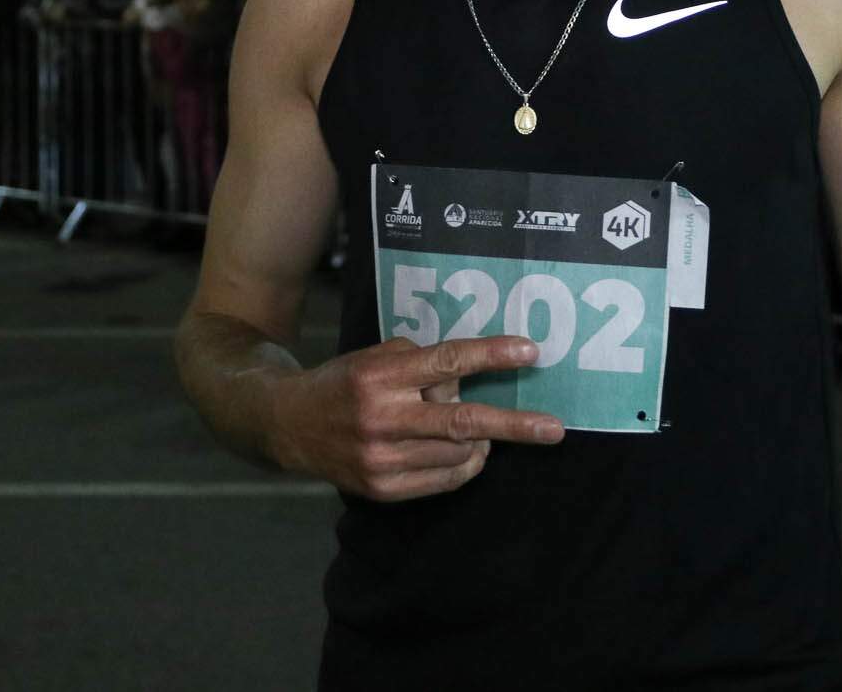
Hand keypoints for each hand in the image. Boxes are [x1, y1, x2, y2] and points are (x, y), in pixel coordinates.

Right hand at [273, 335, 563, 501]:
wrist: (288, 425)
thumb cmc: (343, 382)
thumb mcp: (375, 357)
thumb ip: (420, 363)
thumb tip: (467, 379)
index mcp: (381, 376)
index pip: (447, 362)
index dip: (491, 356)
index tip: (530, 352)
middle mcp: (382, 417)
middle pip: (463, 421)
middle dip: (513, 425)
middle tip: (553, 428)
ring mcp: (382, 458)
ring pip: (458, 453)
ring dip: (482, 443)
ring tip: (484, 434)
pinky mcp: (382, 488)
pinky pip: (443, 481)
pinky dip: (465, 467)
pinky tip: (468, 454)